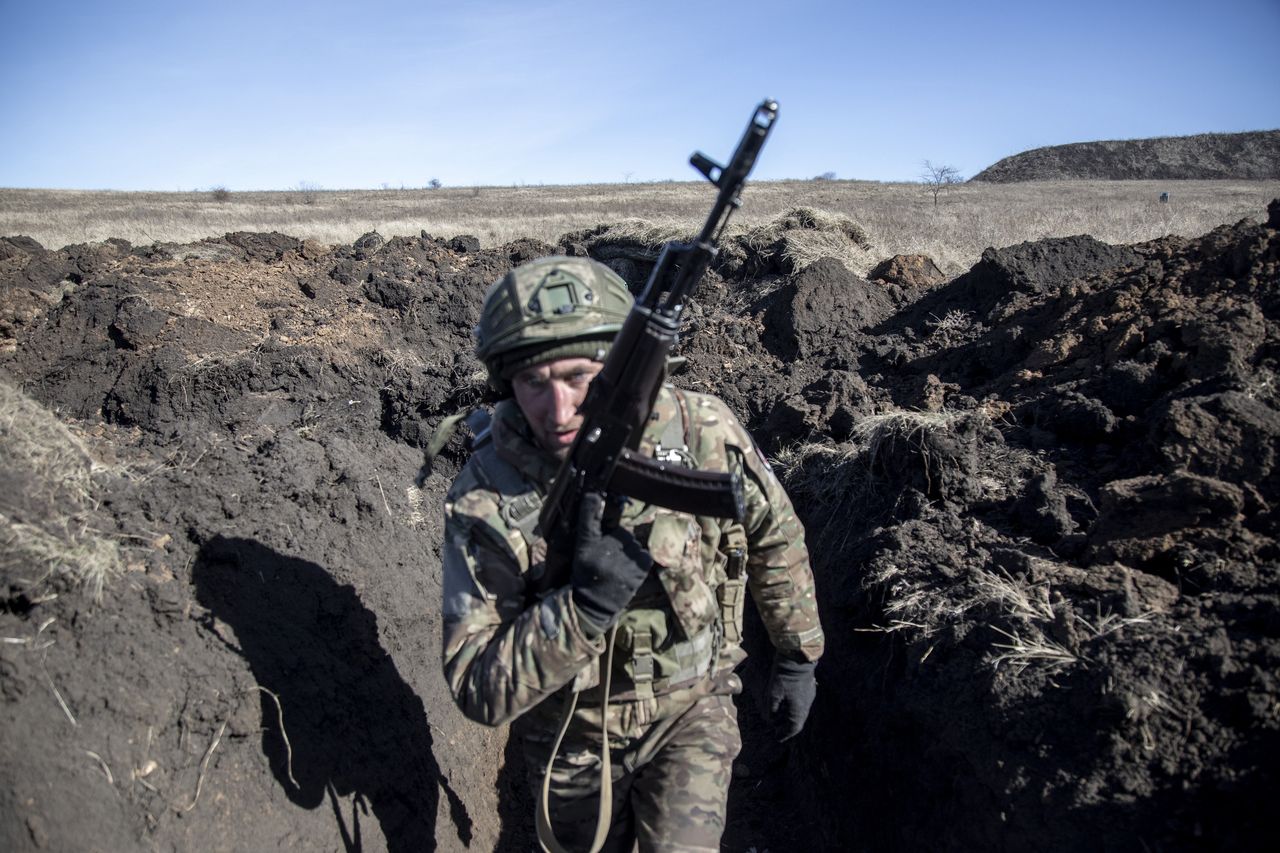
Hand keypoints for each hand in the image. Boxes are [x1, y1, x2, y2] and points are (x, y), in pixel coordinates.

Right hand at [569, 493, 652, 635]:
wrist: (594, 607)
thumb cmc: (587, 576)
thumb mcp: (580, 553)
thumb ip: (589, 528)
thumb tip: (594, 498)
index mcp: (586, 547)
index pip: (589, 520)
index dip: (592, 505)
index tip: (594, 494)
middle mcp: (604, 553)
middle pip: (621, 533)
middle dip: (618, 542)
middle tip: (608, 559)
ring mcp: (623, 563)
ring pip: (633, 544)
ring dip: (629, 553)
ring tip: (618, 568)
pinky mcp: (638, 572)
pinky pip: (644, 556)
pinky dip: (639, 562)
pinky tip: (628, 572)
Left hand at [768, 654, 816, 741]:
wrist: (796, 658)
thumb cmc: (784, 677)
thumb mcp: (773, 694)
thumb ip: (772, 709)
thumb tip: (771, 719)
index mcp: (799, 710)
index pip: (793, 728)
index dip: (784, 734)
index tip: (777, 737)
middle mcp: (806, 705)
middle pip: (797, 721)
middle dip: (787, 726)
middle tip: (777, 729)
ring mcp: (809, 696)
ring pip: (800, 712)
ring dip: (790, 716)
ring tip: (780, 716)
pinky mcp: (809, 688)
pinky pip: (802, 703)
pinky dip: (793, 708)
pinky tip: (786, 703)